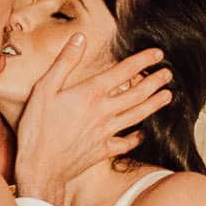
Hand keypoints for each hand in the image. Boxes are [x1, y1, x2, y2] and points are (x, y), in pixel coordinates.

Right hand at [13, 36, 171, 204]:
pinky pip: (126, 143)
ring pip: (137, 115)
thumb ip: (65, 62)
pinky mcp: (103, 150)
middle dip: (155, 82)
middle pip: (137, 93)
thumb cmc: (37, 128)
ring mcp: (106, 132)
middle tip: (168, 74)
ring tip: (167, 96)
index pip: (123, 71)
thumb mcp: (44, 89)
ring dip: (154, 104)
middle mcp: (103, 112)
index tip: (157, 54)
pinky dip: (137, 137)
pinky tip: (143, 133)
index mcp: (90, 93)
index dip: (143, 61)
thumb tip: (80, 38)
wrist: (40, 167)